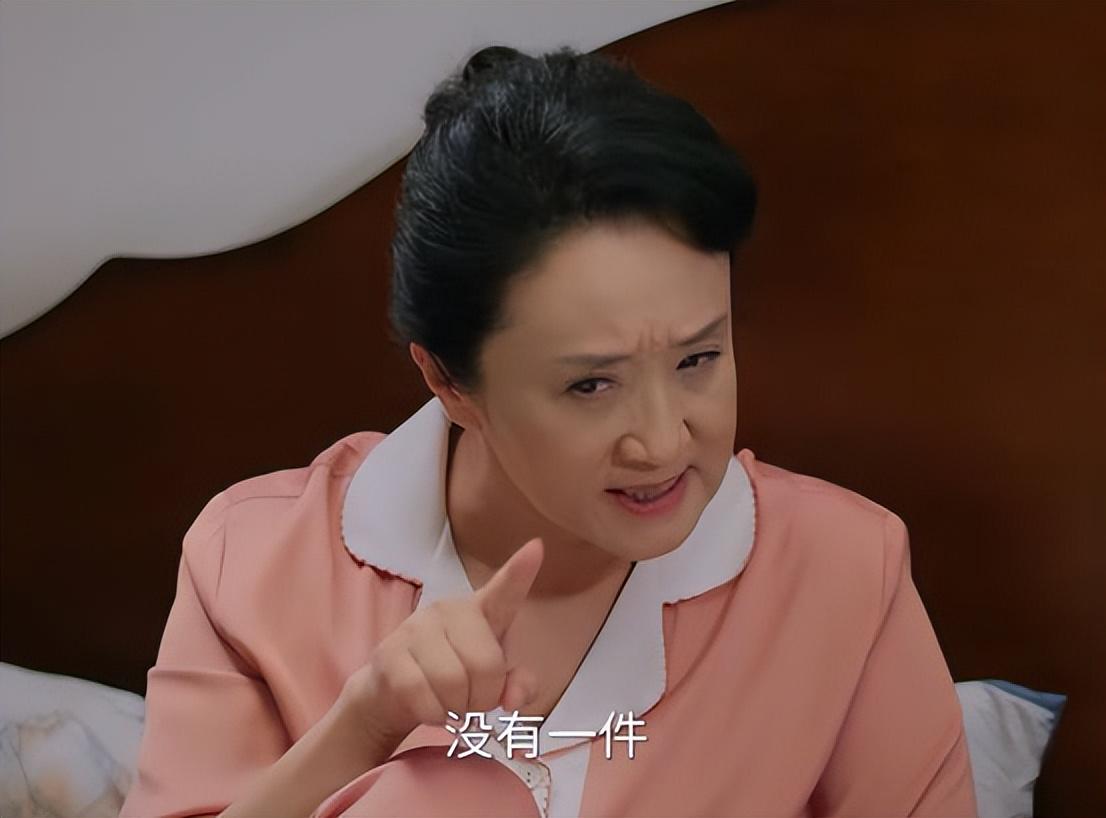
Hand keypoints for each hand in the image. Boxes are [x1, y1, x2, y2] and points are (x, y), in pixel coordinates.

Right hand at [338, 536, 543, 752]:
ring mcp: (416, 628)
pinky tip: (429, 708)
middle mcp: (448, 610)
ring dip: (457, 710)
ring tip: (450, 705)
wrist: (389, 693)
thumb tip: (514, 700)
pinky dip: (433, 714)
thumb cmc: (450, 677)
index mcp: (479, 611)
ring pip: (454, 683)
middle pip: (485, 664)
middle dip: (483, 698)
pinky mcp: (390, 654)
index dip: (520, 571)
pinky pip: (423, 696)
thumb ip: (516, 686)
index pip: (504, 589)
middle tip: (472, 702)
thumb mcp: (490, 681)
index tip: (536, 547)